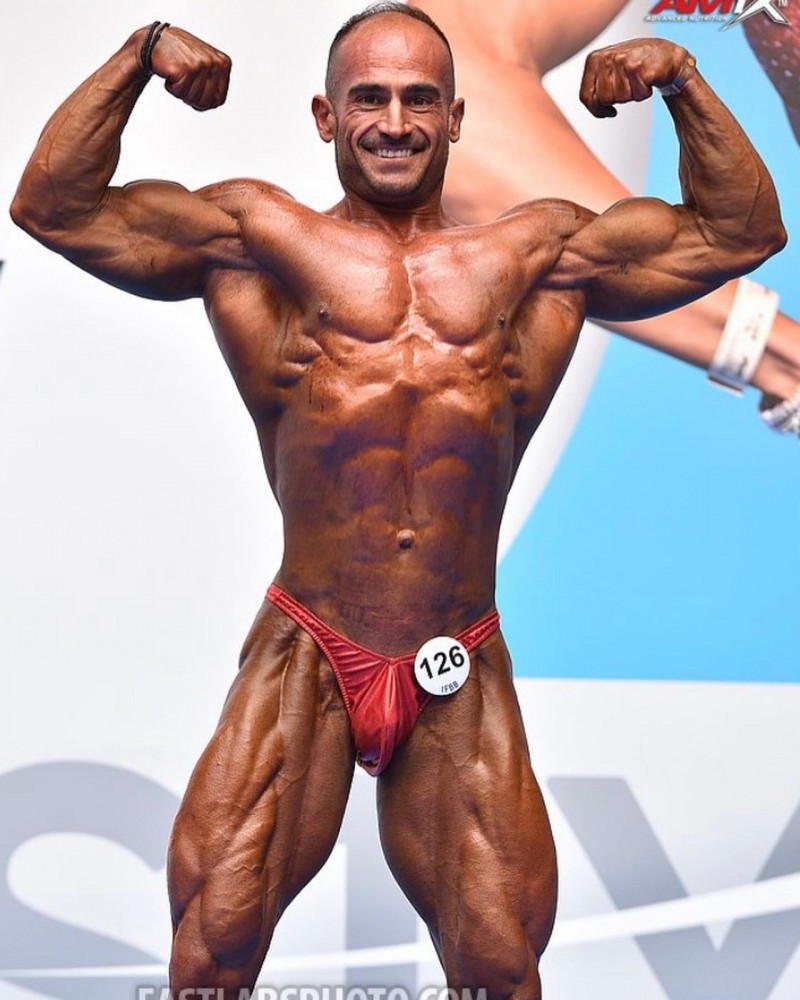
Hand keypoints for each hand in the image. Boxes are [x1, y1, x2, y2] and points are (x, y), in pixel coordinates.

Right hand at [147, 25, 231, 110]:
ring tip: (177, 72)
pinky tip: (170, 71)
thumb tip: (217, 102)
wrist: (155, 39)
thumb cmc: (179, 53)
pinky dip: (171, 87)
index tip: (194, 89)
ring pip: (193, 99)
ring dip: (180, 91)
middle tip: (183, 80)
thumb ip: (215, 81)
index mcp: (223, 63)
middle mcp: (214, 63)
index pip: (219, 100)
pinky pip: (180, 92)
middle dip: (191, 97)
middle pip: (206, 102)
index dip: (204, 101)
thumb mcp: (205, 64)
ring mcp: (201, 65)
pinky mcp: (186, 69)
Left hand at [579, 38, 694, 118]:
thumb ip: (595, 86)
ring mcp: (622, 61)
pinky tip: (647, 79)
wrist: (664, 54)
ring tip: (638, 80)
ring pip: (620, 98)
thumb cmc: (635, 65)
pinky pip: (636, 95)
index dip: (596, 109)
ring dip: (632, 95)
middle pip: (603, 100)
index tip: (607, 110)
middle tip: (628, 87)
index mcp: (594, 59)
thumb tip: (590, 105)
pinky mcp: (637, 67)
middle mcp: (606, 57)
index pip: (586, 96)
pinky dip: (643, 93)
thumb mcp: (609, 71)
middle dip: (616, 100)